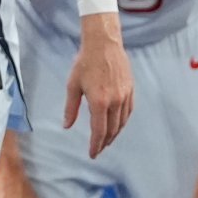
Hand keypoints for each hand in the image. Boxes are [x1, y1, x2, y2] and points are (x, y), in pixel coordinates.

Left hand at [64, 13, 133, 157]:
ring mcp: (124, 95)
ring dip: (115, 134)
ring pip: (122, 122)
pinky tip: (118, 124)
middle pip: (112, 129)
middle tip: (99, 149)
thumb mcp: (73, 85)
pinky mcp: (130, 88)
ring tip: (108, 140)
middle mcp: (114, 101)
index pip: (99, 131)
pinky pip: (129, 110)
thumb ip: (71, 108)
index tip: (93, 154)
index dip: (96, 145)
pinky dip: (123, 121)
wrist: (104, 43)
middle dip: (105, 142)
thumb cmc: (85, 62)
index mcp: (99, 101)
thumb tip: (67, 126)